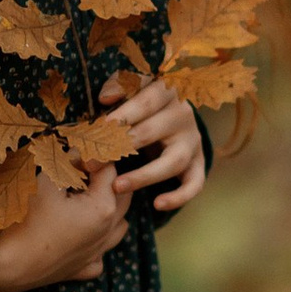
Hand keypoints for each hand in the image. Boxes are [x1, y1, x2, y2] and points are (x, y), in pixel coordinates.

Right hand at [0, 161, 133, 291]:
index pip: (109, 171)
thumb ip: (65, 160)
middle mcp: (106, 233)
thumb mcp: (45, 179)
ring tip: (85, 198)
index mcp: (102, 209)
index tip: (72, 154)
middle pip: (122, 197)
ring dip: (109, 208)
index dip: (91, 157)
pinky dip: (96, 241)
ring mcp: (95, 254)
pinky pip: (100, 254)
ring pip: (118, 226)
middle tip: (81, 170)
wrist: (2, 265)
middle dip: (106, 179)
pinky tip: (80, 233)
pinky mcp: (80, 270)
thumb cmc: (23, 218)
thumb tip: (76, 150)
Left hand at [98, 72, 208, 217]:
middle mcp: (183, 115)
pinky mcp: (198, 164)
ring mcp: (193, 141)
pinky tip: (158, 205)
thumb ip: (118, 86)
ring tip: (117, 187)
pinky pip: (194, 184)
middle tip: (91, 163)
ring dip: (144, 176)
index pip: (145, 101)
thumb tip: (106, 98)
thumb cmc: (140, 101)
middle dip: (119, 148)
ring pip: (173, 162)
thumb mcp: (131, 88)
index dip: (122, 114)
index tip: (97, 129)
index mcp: (167, 91)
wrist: (170, 115)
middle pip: (152, 132)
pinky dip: (179, 197)